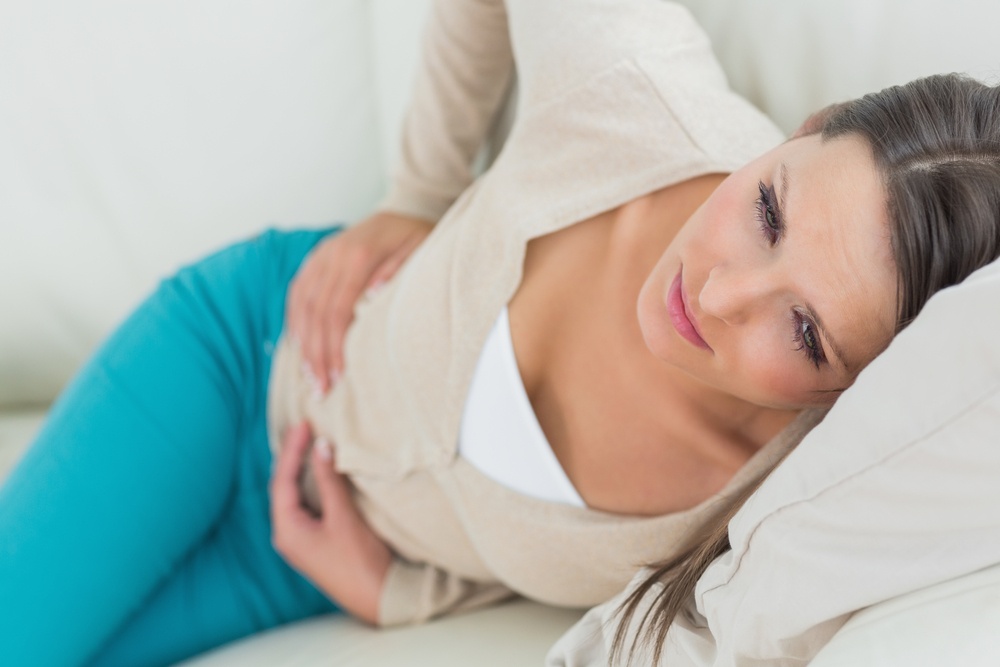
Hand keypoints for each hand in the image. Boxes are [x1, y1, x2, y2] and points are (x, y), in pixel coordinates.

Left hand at [270, 423, 392, 624]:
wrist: (378, 598)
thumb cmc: (359, 561)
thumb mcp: (343, 517)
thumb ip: (329, 481)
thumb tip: (321, 446)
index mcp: (287, 530)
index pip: (282, 481)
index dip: (291, 450)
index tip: (303, 424)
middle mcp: (288, 534)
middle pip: (284, 487)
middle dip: (292, 456)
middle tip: (303, 427)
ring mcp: (301, 539)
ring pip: (295, 495)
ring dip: (301, 468)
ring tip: (309, 441)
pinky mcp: (316, 540)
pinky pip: (308, 503)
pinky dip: (312, 483)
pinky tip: (320, 470)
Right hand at [286, 211, 433, 394]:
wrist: (404, 210)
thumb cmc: (417, 238)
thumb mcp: (420, 251)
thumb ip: (397, 272)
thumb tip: (373, 298)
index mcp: (358, 255)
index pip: (337, 310)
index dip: (334, 346)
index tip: (338, 375)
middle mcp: (333, 254)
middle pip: (316, 313)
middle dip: (317, 354)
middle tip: (321, 388)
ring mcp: (321, 255)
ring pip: (302, 305)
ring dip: (304, 344)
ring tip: (310, 376)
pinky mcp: (315, 259)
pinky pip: (297, 292)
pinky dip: (295, 321)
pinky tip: (300, 347)